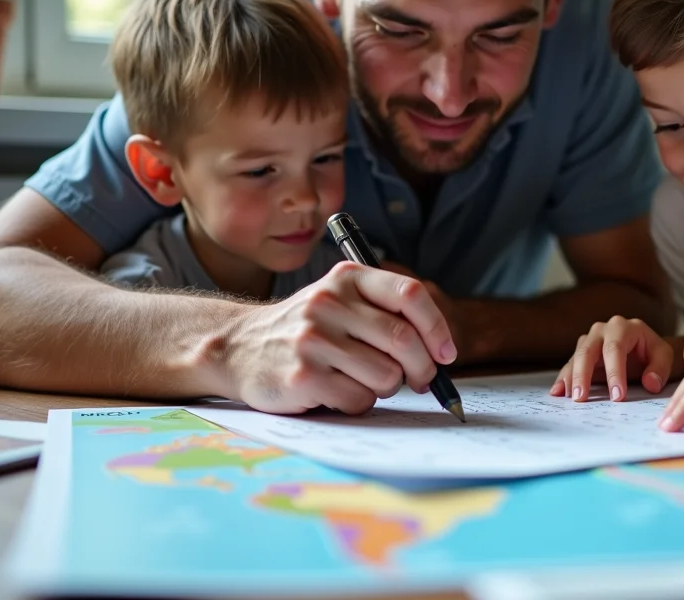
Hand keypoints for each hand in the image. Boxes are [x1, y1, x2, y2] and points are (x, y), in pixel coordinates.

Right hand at [213, 261, 456, 414]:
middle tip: (419, 381)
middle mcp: (329, 303)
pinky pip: (359, 399)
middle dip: (422, 369)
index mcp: (347, 279)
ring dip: (387, 388)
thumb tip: (440, 352)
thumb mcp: (339, 302)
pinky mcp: (303, 376)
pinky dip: (360, 403)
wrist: (236, 348)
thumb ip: (385, 314)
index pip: (410, 294)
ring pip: (386, 376)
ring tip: (364, 382)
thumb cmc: (304, 330)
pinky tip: (338, 392)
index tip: (447, 354)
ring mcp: (313, 339)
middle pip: (404, 340)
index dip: (437, 327)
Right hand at [549, 316, 675, 401]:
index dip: (615, 372)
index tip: (617, 396)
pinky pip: (569, 365)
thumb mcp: (664, 356)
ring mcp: (589, 340)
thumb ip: (660, 369)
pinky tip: (558, 392)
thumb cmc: (652, 352)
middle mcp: (602, 330)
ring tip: (571, 398)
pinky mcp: (581, 353)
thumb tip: (650, 383)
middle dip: (583, 375)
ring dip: (571, 378)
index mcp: (623, 328)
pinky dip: (563, 379)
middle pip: (588, 351)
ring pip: (576, 358)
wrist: (643, 348)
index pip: (615, 349)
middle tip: (582, 398)